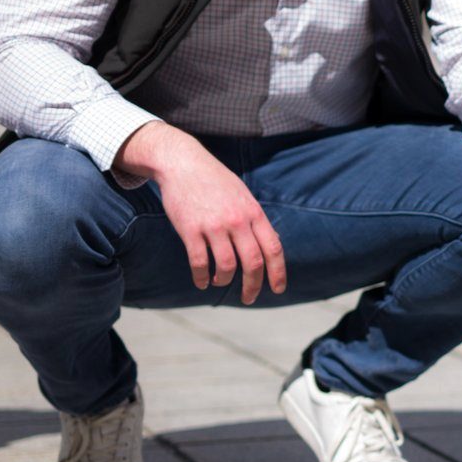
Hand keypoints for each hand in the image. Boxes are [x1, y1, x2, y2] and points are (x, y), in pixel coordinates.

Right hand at [115, 122, 286, 304]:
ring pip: (226, 266)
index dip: (278, 272)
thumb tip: (271, 244)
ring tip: (220, 282)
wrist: (184, 163)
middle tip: (249, 298)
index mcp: (254, 213)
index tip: (277, 289)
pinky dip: (201, 277)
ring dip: (224, 280)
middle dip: (253, 285)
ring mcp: (214, 225)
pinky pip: (199, 262)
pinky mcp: (190, 229)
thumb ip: (256, 220)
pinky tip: (202, 281)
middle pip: (253, 262)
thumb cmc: (216, 181)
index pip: (273, 248)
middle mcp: (237, 220)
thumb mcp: (244, 196)